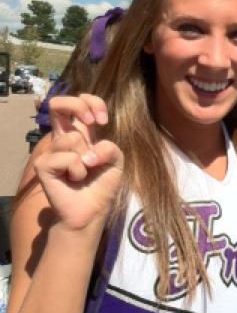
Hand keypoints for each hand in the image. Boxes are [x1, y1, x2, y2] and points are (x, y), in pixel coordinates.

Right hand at [33, 94, 123, 232]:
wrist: (92, 211)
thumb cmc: (102, 185)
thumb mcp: (116, 161)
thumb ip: (110, 148)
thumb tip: (88, 154)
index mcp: (80, 133)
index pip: (78, 101)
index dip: (91, 102)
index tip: (102, 120)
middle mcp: (63, 139)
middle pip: (56, 103)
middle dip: (77, 106)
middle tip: (92, 124)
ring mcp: (51, 152)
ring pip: (71, 138)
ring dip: (85, 158)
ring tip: (83, 173)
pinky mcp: (43, 166)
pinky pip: (66, 157)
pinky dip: (77, 170)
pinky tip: (74, 180)